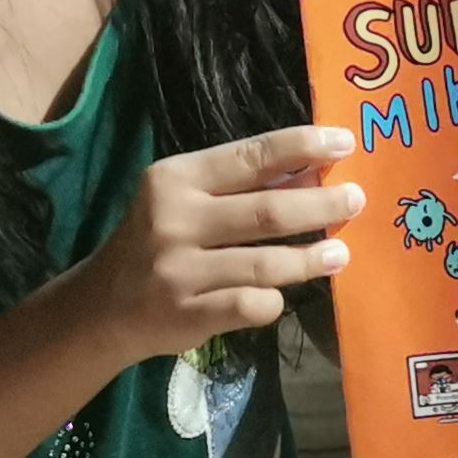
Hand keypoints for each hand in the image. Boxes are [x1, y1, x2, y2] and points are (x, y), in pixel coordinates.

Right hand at [75, 127, 361, 361]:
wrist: (102, 308)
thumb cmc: (156, 241)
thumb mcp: (185, 199)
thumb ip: (238, 185)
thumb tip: (313, 171)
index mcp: (176, 177)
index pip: (250, 155)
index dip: (302, 146)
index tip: (344, 143)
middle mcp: (174, 219)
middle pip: (267, 210)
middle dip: (321, 205)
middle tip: (355, 201)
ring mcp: (179, 270)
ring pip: (265, 263)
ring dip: (311, 258)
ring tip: (339, 254)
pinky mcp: (187, 314)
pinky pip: (250, 305)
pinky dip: (274, 301)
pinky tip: (282, 296)